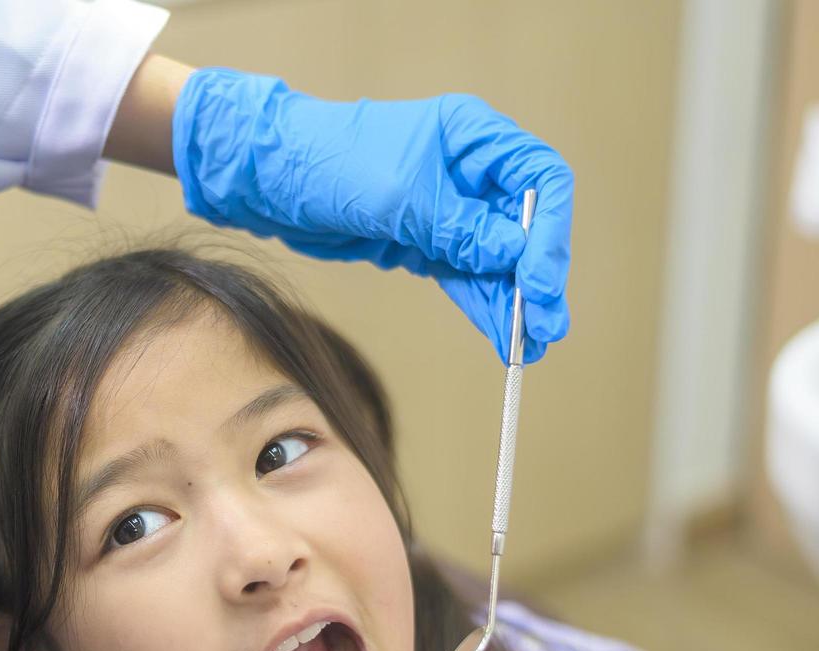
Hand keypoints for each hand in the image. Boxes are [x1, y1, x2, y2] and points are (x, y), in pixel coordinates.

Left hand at [173, 69, 572, 363]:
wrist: (269, 181)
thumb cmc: (330, 163)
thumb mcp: (400, 197)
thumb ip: (460, 228)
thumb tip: (515, 256)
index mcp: (473, 136)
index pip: (539, 178)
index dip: (549, 231)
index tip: (539, 281)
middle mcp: (470, 171)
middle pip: (526, 225)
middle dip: (536, 276)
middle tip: (547, 326)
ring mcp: (450, 209)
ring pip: (497, 259)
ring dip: (514, 301)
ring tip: (529, 346)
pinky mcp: (425, 242)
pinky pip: (467, 277)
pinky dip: (484, 306)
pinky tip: (503, 336)